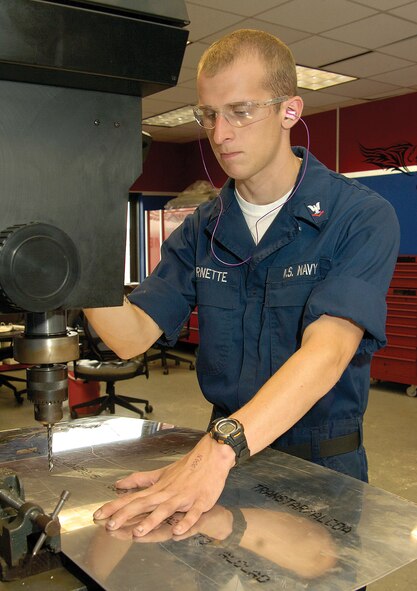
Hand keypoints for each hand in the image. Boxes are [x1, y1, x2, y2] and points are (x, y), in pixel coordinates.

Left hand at [93, 434, 235, 536]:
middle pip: (144, 504)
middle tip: (109, 525)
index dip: (115, 507)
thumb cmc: (187, 466)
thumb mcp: (161, 472)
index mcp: (158, 488)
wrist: (212, 456)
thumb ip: (140, 479)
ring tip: (138, 532)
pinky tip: (177, 531)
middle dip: (126, 515)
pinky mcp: (200, 501)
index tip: (98, 515)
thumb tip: (119, 483)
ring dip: (152, 521)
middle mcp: (167, 493)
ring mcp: (184, 497)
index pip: (132, 498)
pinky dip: (185, 522)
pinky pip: (192, 514)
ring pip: (166, 510)